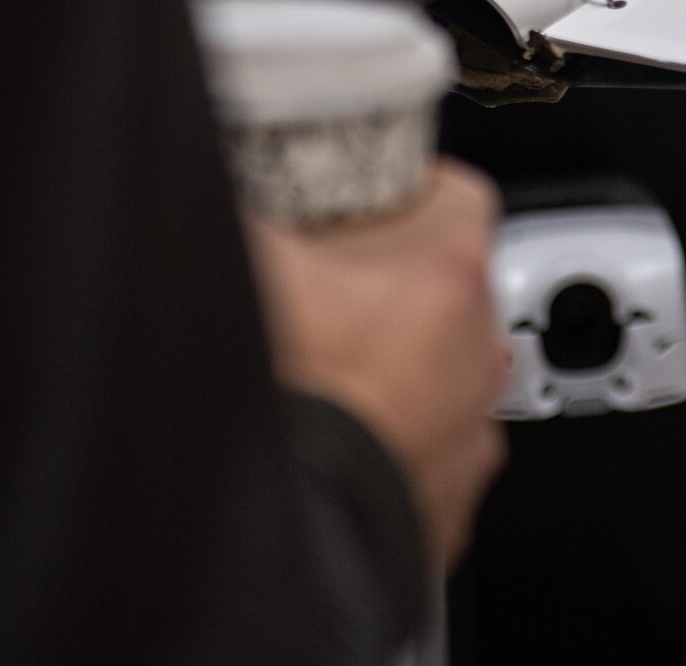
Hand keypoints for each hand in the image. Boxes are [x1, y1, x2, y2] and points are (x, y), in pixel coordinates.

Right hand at [240, 160, 510, 568]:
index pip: (454, 195)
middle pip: (449, 285)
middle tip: (331, 291)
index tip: (369, 201)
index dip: (404, 193)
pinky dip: (394, 440)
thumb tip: (209, 174)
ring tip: (330, 369)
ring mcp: (469, 422)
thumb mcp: (252, 257)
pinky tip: (343, 432)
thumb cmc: (292, 390)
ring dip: (399, 367)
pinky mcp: (451, 489)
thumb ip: (243, 205)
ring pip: (445, 370)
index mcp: (449, 268)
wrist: (296, 512)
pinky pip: (432, 448)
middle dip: (394, 286)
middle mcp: (476, 345)